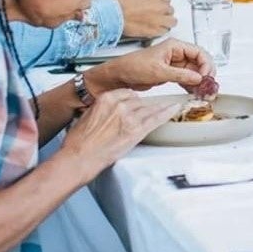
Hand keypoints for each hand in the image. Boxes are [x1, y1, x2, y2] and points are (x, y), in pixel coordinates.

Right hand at [59, 89, 183, 177]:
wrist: (79, 158)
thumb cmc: (79, 142)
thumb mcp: (87, 116)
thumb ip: (101, 109)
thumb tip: (108, 110)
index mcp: (106, 99)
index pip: (127, 93)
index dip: (132, 100)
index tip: (135, 103)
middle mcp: (120, 105)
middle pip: (139, 101)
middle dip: (142, 107)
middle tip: (144, 113)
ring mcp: (130, 117)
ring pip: (150, 108)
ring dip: (159, 108)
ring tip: (168, 106)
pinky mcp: (137, 131)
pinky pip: (156, 118)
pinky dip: (167, 113)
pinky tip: (173, 109)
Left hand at [89, 37, 211, 94]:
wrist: (119, 76)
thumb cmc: (133, 66)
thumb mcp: (158, 71)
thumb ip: (180, 74)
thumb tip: (197, 77)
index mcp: (175, 46)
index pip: (199, 53)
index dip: (206, 65)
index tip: (205, 77)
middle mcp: (177, 54)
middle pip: (199, 62)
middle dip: (206, 74)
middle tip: (208, 86)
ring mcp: (175, 64)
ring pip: (195, 72)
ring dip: (200, 82)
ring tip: (204, 92)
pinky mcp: (171, 74)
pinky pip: (187, 79)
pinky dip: (192, 85)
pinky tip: (194, 92)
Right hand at [115, 0, 174, 38]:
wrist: (113, 15)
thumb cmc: (120, 4)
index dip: (162, 4)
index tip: (158, 7)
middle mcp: (160, 6)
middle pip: (170, 10)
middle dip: (164, 13)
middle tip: (158, 15)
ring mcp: (159, 19)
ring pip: (172, 21)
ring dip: (167, 22)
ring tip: (160, 23)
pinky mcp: (155, 30)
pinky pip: (165, 31)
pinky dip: (161, 31)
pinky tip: (156, 29)